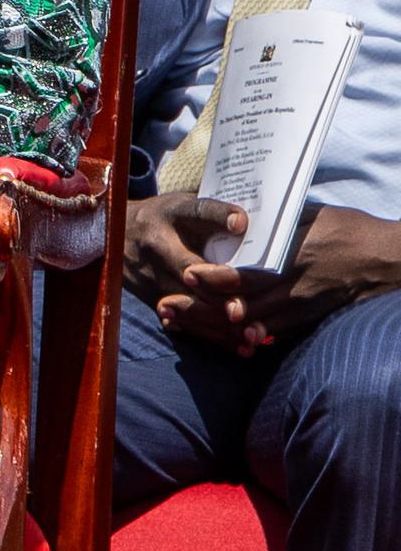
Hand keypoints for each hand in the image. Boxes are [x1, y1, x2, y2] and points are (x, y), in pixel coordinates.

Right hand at [127, 193, 251, 340]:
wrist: (112, 233)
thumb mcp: (182, 205)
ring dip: (221, 321)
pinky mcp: (151, 297)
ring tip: (252, 335)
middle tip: (251, 306)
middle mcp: (158, 244)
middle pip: (192, 270)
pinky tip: (237, 346)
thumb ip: (213, 212)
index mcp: (170, 215)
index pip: (197, 211)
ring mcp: (152, 275)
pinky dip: (211, 335)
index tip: (240, 223)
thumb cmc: (163, 218)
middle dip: (221, 291)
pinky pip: (183, 320)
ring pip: (189, 303)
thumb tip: (246, 221)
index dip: (218, 216)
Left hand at [141, 198, 400, 352]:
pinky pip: (274, 332)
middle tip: (171, 306)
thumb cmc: (350, 230)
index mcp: (290, 255)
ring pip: (252, 323)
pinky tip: (223, 336)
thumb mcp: (311, 217)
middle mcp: (293, 285)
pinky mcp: (310, 318)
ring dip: (215, 325)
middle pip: (240, 302)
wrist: (389, 260)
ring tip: (182, 324)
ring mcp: (302, 306)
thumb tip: (241, 214)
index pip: (246, 272)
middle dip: (202, 307)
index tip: (187, 274)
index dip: (214, 277)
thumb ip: (276, 221)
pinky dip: (246, 335)